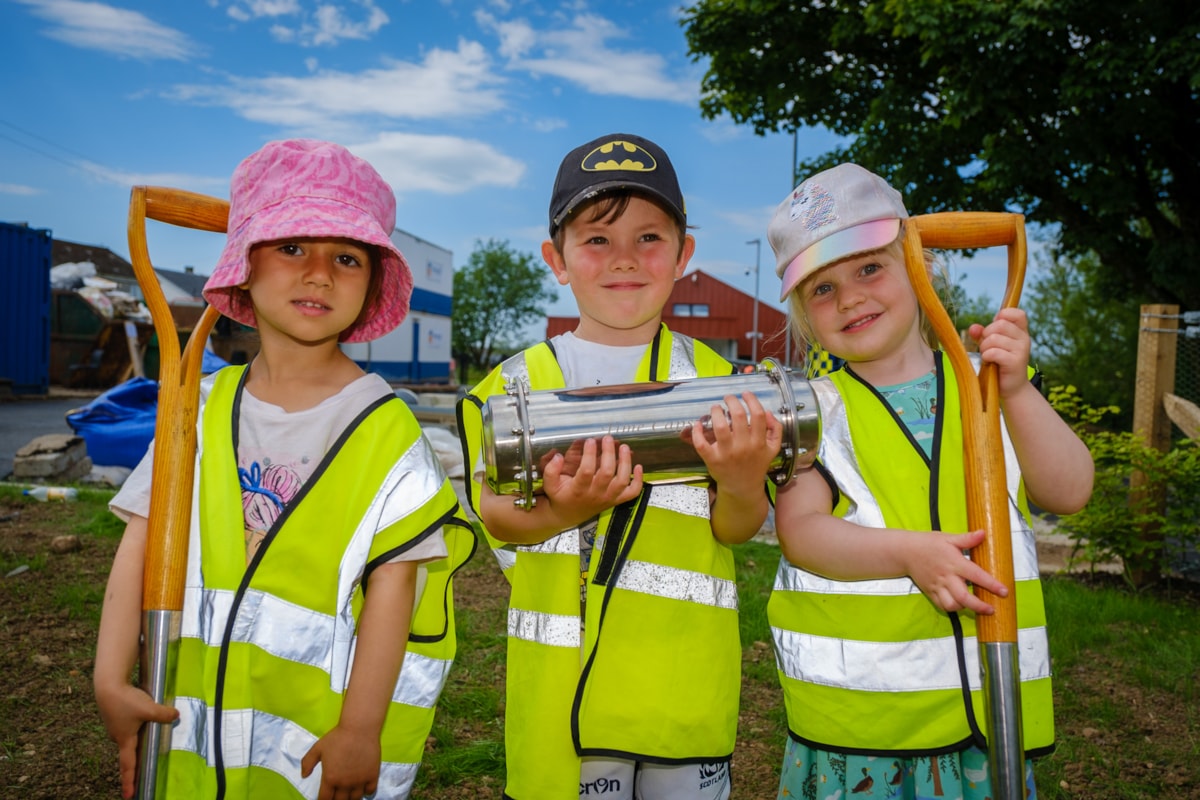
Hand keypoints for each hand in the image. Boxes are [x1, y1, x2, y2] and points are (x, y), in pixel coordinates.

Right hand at [95, 682, 178, 799]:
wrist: (108, 684)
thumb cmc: (126, 700)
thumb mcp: (149, 708)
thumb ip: (164, 715)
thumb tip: (176, 716)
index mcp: (125, 740)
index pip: (128, 765)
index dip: (129, 781)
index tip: (129, 795)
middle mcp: (118, 736)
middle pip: (128, 754)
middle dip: (133, 766)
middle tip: (137, 778)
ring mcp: (116, 726)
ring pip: (129, 739)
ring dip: (136, 745)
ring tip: (142, 753)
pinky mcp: (116, 716)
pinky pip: (128, 727)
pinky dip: (135, 730)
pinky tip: (141, 723)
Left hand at [301, 724, 380, 799]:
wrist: (359, 728)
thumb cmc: (338, 737)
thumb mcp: (318, 748)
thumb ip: (307, 762)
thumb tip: (303, 775)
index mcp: (330, 778)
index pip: (325, 799)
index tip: (325, 797)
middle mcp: (344, 783)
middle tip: (336, 794)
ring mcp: (359, 781)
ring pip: (355, 799)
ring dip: (350, 798)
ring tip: (348, 793)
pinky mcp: (372, 775)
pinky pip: (370, 792)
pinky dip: (366, 792)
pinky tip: (363, 788)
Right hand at [541, 435, 642, 528]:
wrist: (567, 516)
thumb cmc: (560, 497)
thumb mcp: (550, 485)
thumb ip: (551, 471)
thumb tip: (558, 457)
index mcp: (579, 490)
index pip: (587, 471)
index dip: (590, 455)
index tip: (590, 441)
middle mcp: (596, 494)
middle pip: (608, 473)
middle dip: (609, 453)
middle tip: (607, 438)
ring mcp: (608, 497)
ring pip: (623, 481)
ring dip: (626, 463)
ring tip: (624, 447)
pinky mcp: (616, 500)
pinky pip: (632, 493)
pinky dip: (639, 481)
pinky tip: (638, 466)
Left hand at [690, 392, 782, 490]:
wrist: (743, 487)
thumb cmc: (756, 465)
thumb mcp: (773, 449)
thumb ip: (775, 429)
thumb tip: (768, 412)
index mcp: (758, 442)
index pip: (758, 415)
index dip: (752, 400)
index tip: (746, 394)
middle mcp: (743, 447)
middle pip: (738, 416)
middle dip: (732, 401)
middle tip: (728, 398)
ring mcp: (727, 453)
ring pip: (720, 426)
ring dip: (716, 412)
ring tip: (716, 408)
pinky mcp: (712, 460)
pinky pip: (701, 444)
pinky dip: (697, 432)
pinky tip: (698, 424)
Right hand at [905, 529, 1008, 615]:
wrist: (905, 551)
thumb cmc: (929, 543)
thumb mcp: (948, 537)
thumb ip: (967, 538)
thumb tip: (983, 533)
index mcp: (954, 562)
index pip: (976, 575)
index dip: (991, 584)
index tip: (1004, 591)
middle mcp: (946, 576)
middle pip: (963, 596)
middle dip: (979, 606)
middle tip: (991, 609)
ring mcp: (937, 586)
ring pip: (952, 604)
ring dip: (965, 608)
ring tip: (974, 606)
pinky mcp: (930, 592)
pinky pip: (941, 605)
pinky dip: (952, 608)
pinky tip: (959, 605)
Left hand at [968, 308, 1031, 399]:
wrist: (1010, 387)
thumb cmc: (999, 363)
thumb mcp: (991, 345)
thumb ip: (982, 334)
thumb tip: (973, 328)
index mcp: (1021, 331)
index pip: (1017, 313)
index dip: (1002, 316)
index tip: (995, 329)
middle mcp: (1024, 338)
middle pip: (999, 325)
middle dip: (986, 335)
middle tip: (987, 347)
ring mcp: (1022, 350)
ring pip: (994, 338)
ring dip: (984, 348)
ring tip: (988, 356)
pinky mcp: (1015, 362)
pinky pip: (994, 352)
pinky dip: (987, 356)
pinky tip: (990, 362)